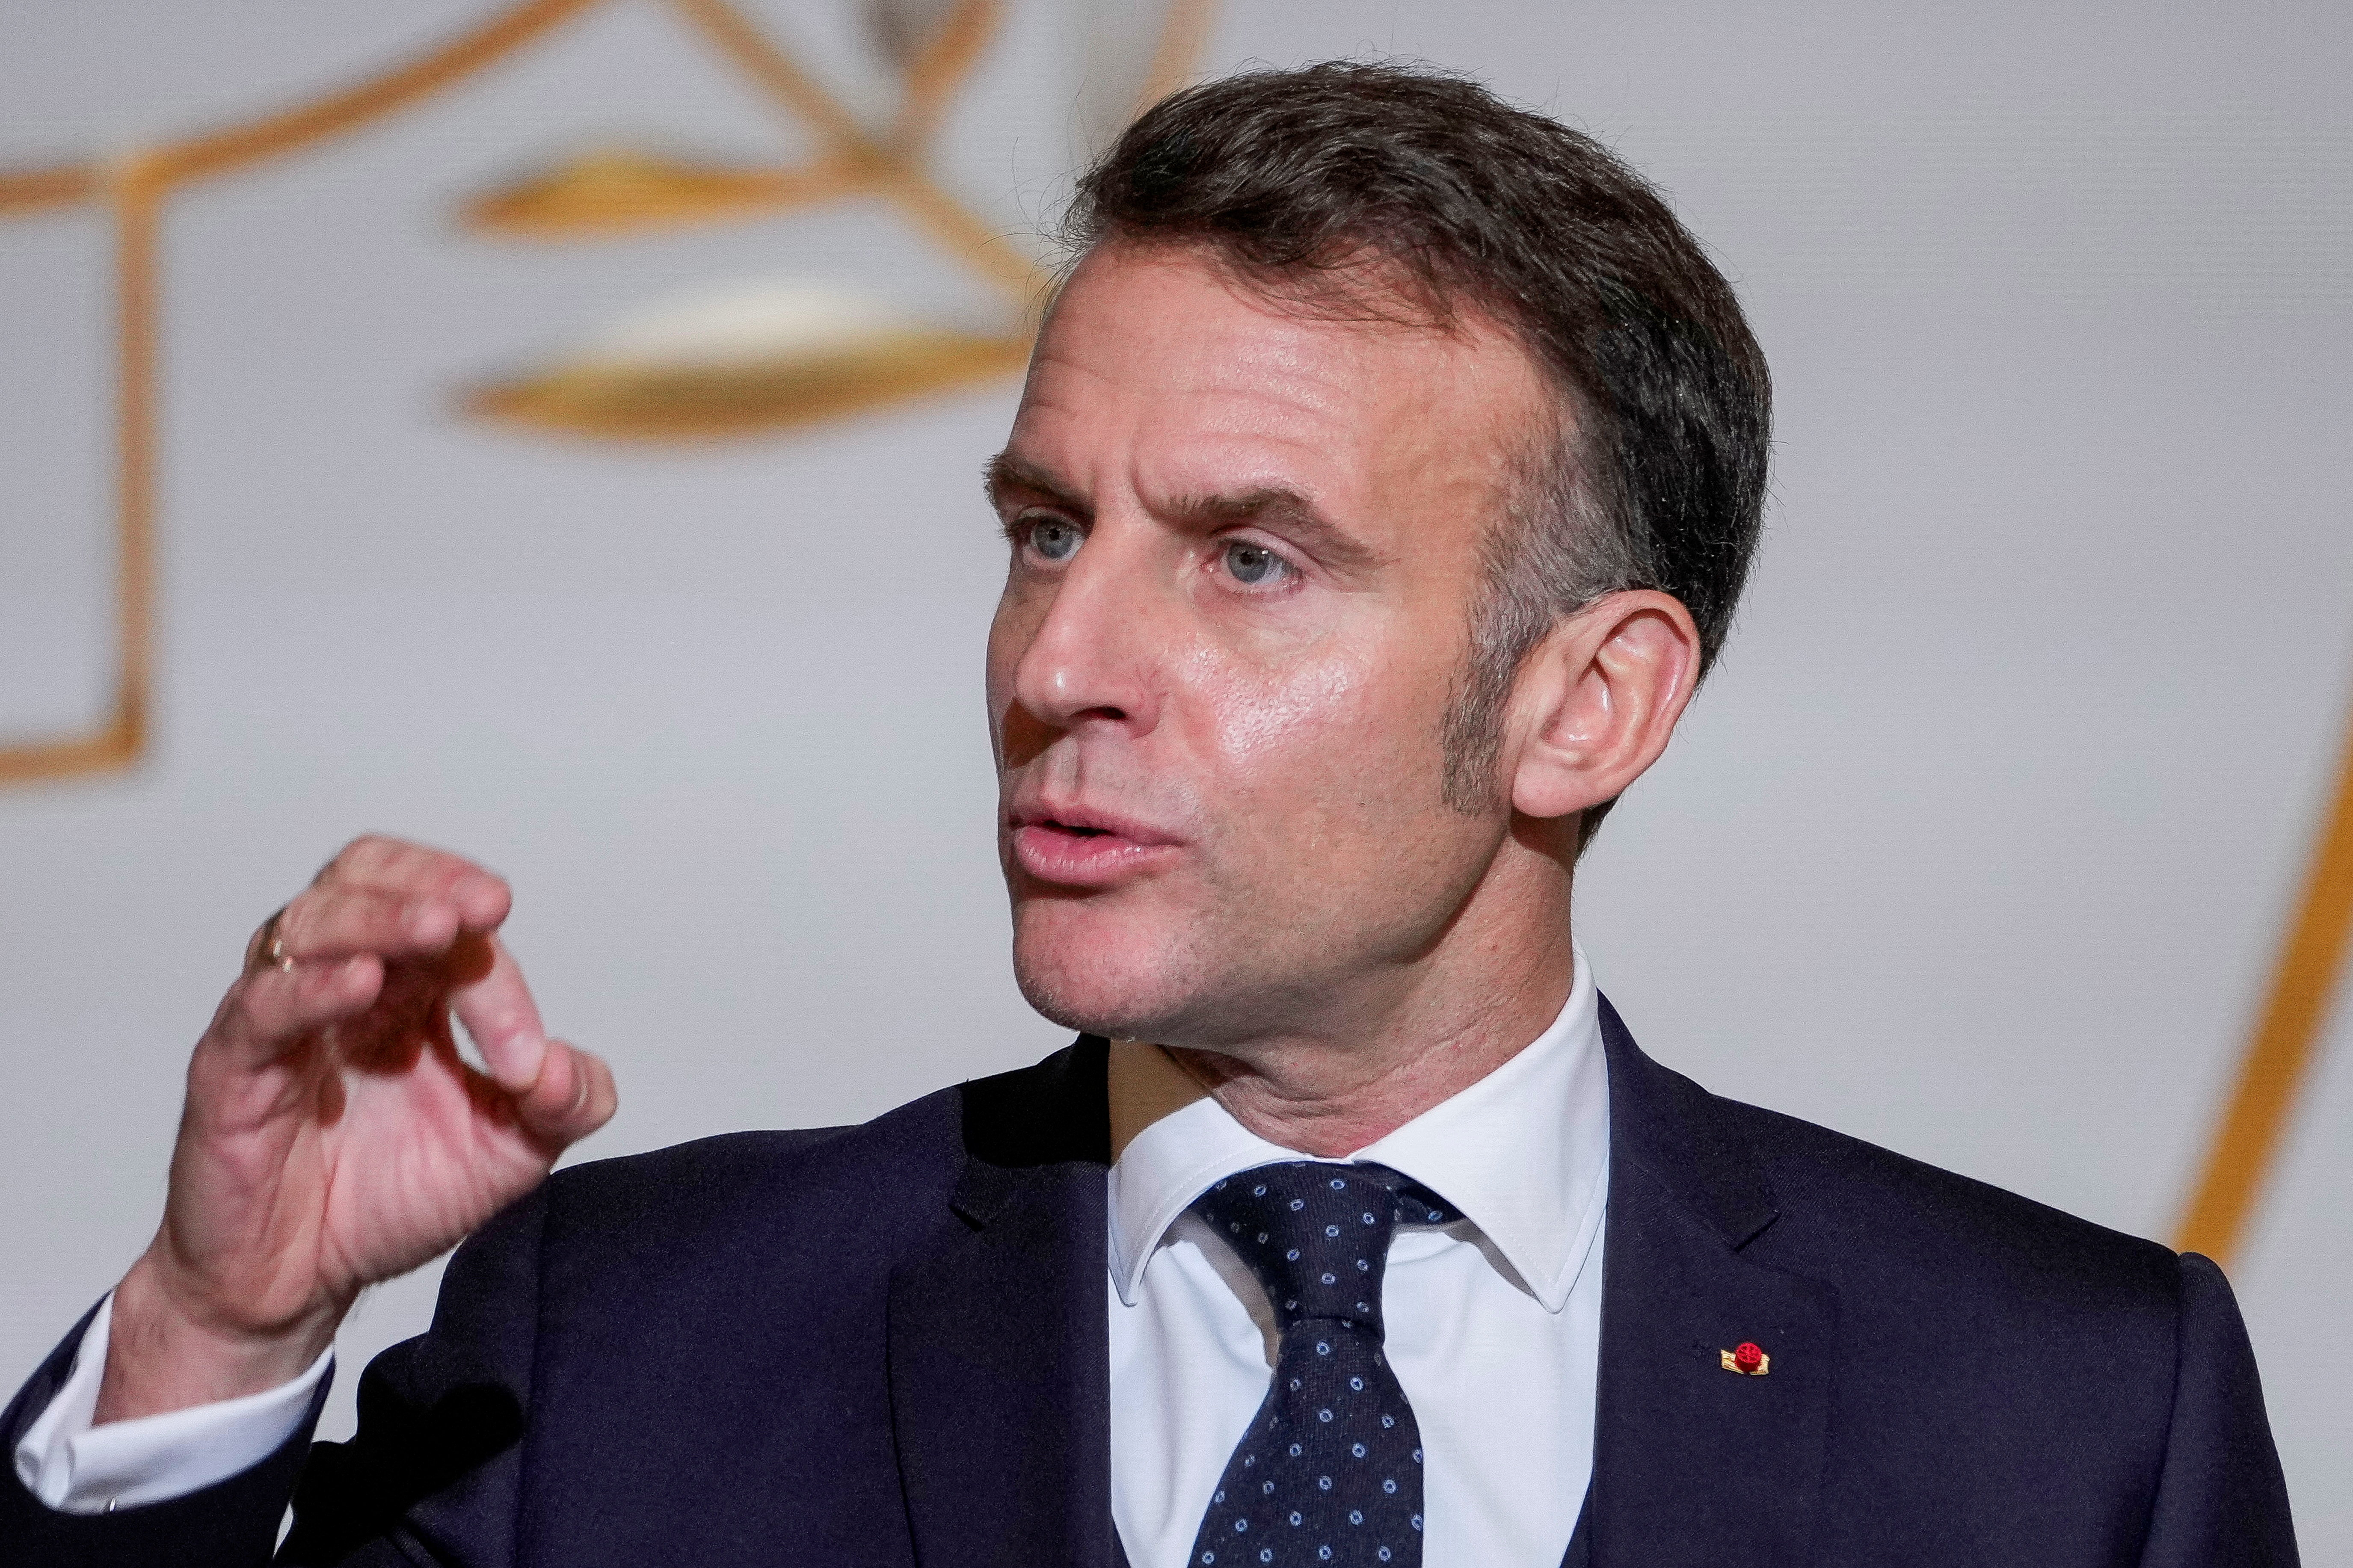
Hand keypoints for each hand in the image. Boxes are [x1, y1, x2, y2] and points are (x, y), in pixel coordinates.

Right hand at [95, 836, 616, 1422]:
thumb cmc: (391, 1198)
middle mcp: (342, 983)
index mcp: (411, 988)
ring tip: (434, 927)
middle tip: (483, 904)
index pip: (452, 932)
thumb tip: (569, 1069)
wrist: (302, 1285)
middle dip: (429, 881)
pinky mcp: (230, 1068)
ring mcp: (280, 1018)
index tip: (529, 1056)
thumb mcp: (510, 1152)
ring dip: (377, 917)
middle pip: (367, 880)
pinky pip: (259, 1008)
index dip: (497, 972)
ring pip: (310, 923)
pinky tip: (358, 984)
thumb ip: (563, 1105)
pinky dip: (309, 988)